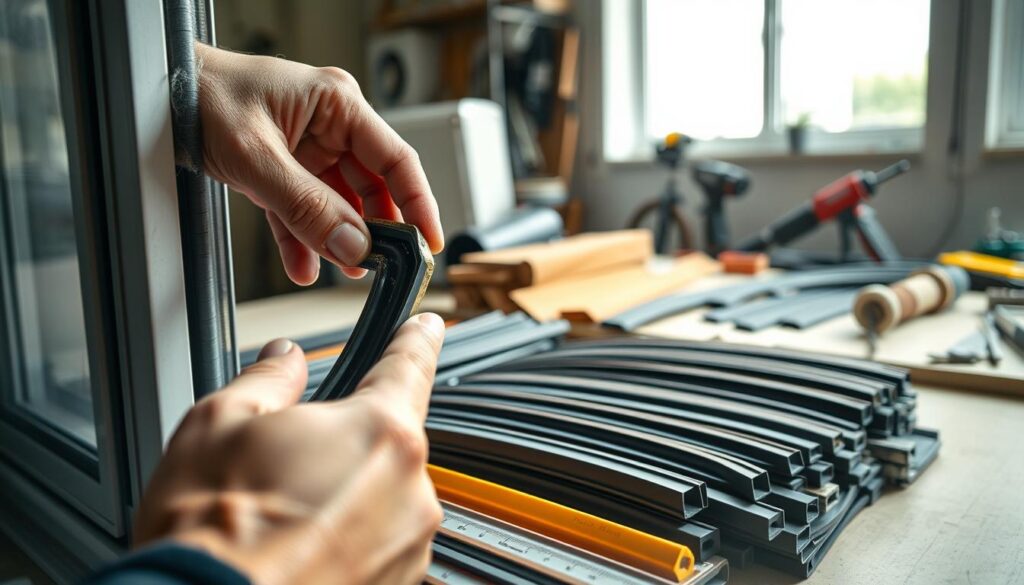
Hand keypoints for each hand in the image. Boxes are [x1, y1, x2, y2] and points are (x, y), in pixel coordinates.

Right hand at [134, 314, 445, 584]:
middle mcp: (410, 491)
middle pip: (386, 442)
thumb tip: (284, 359)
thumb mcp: (219, 424)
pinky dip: (344, 543)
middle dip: (343, 444)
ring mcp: (408, 546)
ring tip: (281, 522)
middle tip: (284, 469)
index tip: (427, 327)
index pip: (410, 366)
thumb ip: (268, 380)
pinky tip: (297, 550)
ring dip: (343, 499)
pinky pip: (377, 546)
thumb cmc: (211, 534)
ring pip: (381, 498)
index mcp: (379, 433)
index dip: (417, 340)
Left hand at [195, 43, 443, 283]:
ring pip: (339, 205)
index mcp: (337, 105)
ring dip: (340, 240)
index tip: (427, 242)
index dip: (418, 203)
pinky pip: (303, 212)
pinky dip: (304, 241)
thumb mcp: (256, 155)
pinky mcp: (283, 171)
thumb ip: (305, 205)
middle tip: (383, 267)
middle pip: (372, 187)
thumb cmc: (202, 95)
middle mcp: (330, 126)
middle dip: (376, 229)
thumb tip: (352, 246)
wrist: (155, 94)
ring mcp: (307, 150)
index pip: (395, 159)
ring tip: (345, 271)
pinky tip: (304, 267)